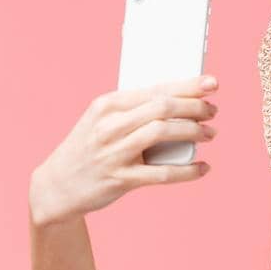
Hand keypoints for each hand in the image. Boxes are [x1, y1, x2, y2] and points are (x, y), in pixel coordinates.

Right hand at [28, 74, 219, 225]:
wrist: (58, 186)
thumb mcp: (102, 122)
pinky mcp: (120, 179)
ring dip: (193, 132)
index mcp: (107, 104)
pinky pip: (161, 174)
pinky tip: (202, 168)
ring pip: (162, 133)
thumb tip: (179, 105)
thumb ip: (134, 112)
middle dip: (194, 107)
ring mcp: (114, 152)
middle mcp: (109, 125)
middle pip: (162, 108)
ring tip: (209, 134)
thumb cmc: (89, 150)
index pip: (154, 89)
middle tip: (212, 112)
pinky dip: (187, 171)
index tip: (211, 83)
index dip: (187, 86)